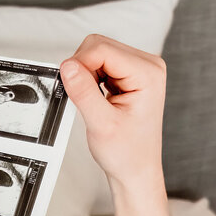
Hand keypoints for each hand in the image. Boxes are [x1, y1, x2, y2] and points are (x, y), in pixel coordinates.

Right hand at [60, 35, 167, 192]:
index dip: (79, 65)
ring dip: (86, 74)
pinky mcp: (130, 74)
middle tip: (84, 99)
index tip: (71, 88)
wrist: (136, 169)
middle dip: (82, 69)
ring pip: (97, 52)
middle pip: (99, 45)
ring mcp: (139, 68)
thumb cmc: (127, 153)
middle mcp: (148, 65)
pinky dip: (90, 78)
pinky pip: (100, 63)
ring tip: (93, 102)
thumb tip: (67, 66)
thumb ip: (84, 92)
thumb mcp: (101, 124)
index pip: (101, 49)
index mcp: (148, 73)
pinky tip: (97, 98)